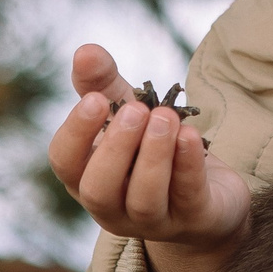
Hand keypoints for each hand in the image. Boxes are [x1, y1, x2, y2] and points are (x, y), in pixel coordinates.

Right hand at [49, 44, 250, 271]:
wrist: (207, 192)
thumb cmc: (150, 148)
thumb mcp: (125, 110)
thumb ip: (102, 82)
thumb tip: (85, 51)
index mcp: (86, 177)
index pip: (65, 162)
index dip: (76, 132)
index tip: (95, 99)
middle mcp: (113, 206)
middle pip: (99, 190)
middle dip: (116, 148)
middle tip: (136, 110)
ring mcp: (152, 220)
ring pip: (144, 199)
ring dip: (153, 156)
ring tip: (165, 117)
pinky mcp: (193, 219)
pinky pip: (188, 196)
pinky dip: (187, 165)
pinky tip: (191, 134)